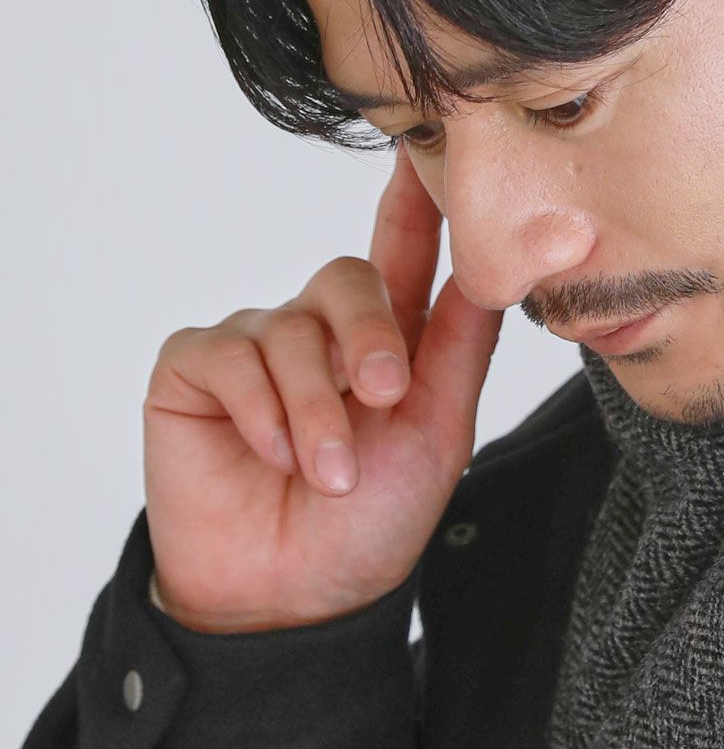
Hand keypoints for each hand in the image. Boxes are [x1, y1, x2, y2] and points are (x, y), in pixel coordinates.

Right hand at [142, 146, 502, 631]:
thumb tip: (502, 263)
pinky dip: (260, 410)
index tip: (429, 149)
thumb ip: (461, 345)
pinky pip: (229, 354)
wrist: (294, 599)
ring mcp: (256, 343)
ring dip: (316, 410)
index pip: (403, 251)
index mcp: (386, 339)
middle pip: (347, 277)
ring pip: (291, 327)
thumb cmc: (370, 522)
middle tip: (384, 399)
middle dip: (370, 339)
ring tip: (326, 473)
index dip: (414, 200)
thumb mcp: (438, 433)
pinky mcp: (195, 368)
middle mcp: (320, 330)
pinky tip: (273, 456)